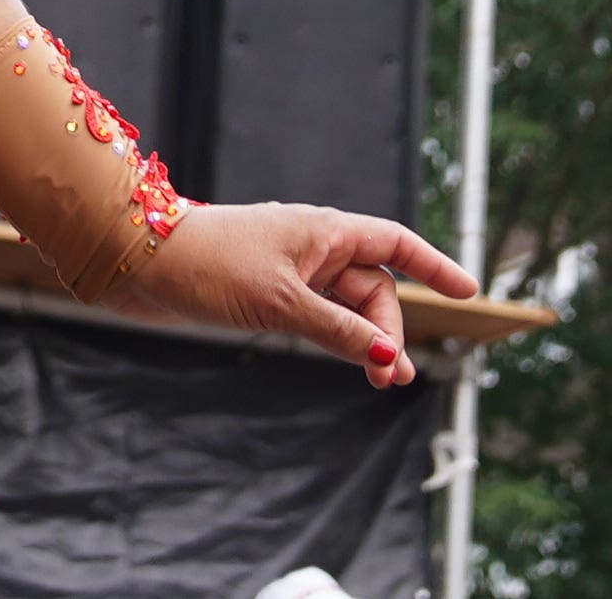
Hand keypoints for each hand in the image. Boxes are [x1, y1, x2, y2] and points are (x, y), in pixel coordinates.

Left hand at [114, 203, 476, 391]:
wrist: (142, 259)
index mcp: (323, 230)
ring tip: (380, 381)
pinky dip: (338, 335)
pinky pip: (319, 312)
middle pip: (372, 285)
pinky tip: (348, 359)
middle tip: (390, 379)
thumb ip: (338, 329)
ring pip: (346, 303)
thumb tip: (388, 358)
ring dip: (365, 339)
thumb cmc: (211, 266)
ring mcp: (291, 268)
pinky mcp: (268, 290)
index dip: (433, 266)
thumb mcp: (281, 302)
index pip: (394, 243)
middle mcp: (313, 244)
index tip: (469, 291)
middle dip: (388, 329)